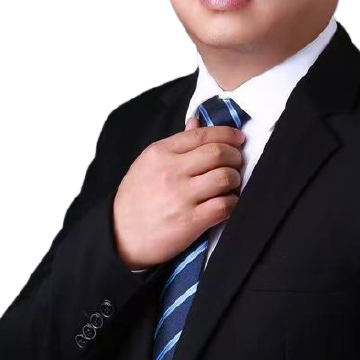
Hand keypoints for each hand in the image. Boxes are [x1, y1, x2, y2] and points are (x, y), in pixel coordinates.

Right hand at [112, 115, 245, 269]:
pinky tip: (227, 203)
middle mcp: (171, 172)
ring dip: (235, 180)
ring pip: (225, 177)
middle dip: (235, 157)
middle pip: (218, 153)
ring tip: (231, 184)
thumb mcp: (148, 164)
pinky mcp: (190, 221)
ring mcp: (181, 197)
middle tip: (237, 163)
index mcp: (160, 153)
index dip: (227, 134)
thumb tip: (197, 123)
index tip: (239, 139)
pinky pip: (224, 205)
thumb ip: (176, 144)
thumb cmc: (136, 198)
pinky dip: (232, 203)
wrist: (120, 236)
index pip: (202, 135)